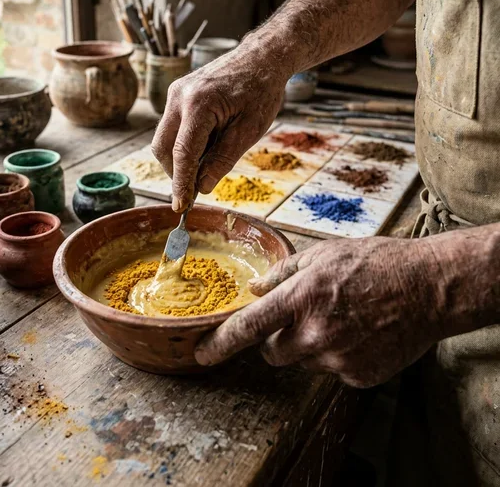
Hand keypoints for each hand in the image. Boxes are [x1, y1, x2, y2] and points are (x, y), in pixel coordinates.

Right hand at [151, 41, 287, 210]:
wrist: (261, 57)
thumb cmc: (261, 90)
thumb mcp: (249, 130)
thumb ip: (224, 159)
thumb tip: (202, 187)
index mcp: (199, 104)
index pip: (182, 154)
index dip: (180, 184)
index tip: (181, 207)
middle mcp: (180, 96)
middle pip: (162, 148)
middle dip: (176, 173)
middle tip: (196, 188)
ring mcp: (175, 93)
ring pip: (163, 139)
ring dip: (179, 158)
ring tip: (210, 158)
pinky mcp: (177, 93)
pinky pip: (171, 127)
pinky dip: (183, 143)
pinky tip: (207, 143)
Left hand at [195, 237, 446, 387]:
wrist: (428, 287)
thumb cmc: (375, 263)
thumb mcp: (322, 255)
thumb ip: (282, 274)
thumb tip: (253, 289)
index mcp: (301, 298)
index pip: (248, 328)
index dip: (220, 344)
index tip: (202, 354)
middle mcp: (315, 333)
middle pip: (271, 352)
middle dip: (276, 338)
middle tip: (301, 316)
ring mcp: (338, 359)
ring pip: (302, 361)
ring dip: (308, 345)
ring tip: (339, 319)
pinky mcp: (358, 376)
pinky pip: (330, 370)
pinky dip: (336, 355)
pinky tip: (358, 333)